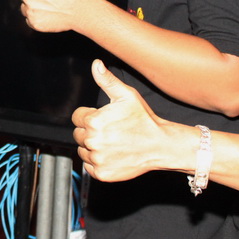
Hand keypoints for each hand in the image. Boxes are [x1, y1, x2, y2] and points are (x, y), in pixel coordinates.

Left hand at [72, 60, 168, 182]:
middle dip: (90, 131)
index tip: (103, 118)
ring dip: (93, 147)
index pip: (77, 117)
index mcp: (94, 121)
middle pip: (78, 134)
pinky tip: (112, 154)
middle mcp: (93, 141)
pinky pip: (89, 166)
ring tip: (112, 142)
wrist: (161, 145)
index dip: (89, 115)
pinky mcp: (102, 173)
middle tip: (110, 131)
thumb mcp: (127, 95)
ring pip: (83, 151)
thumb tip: (96, 64)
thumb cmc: (144, 120)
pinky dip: (97, 162)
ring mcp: (97, 159)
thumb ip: (107, 80)